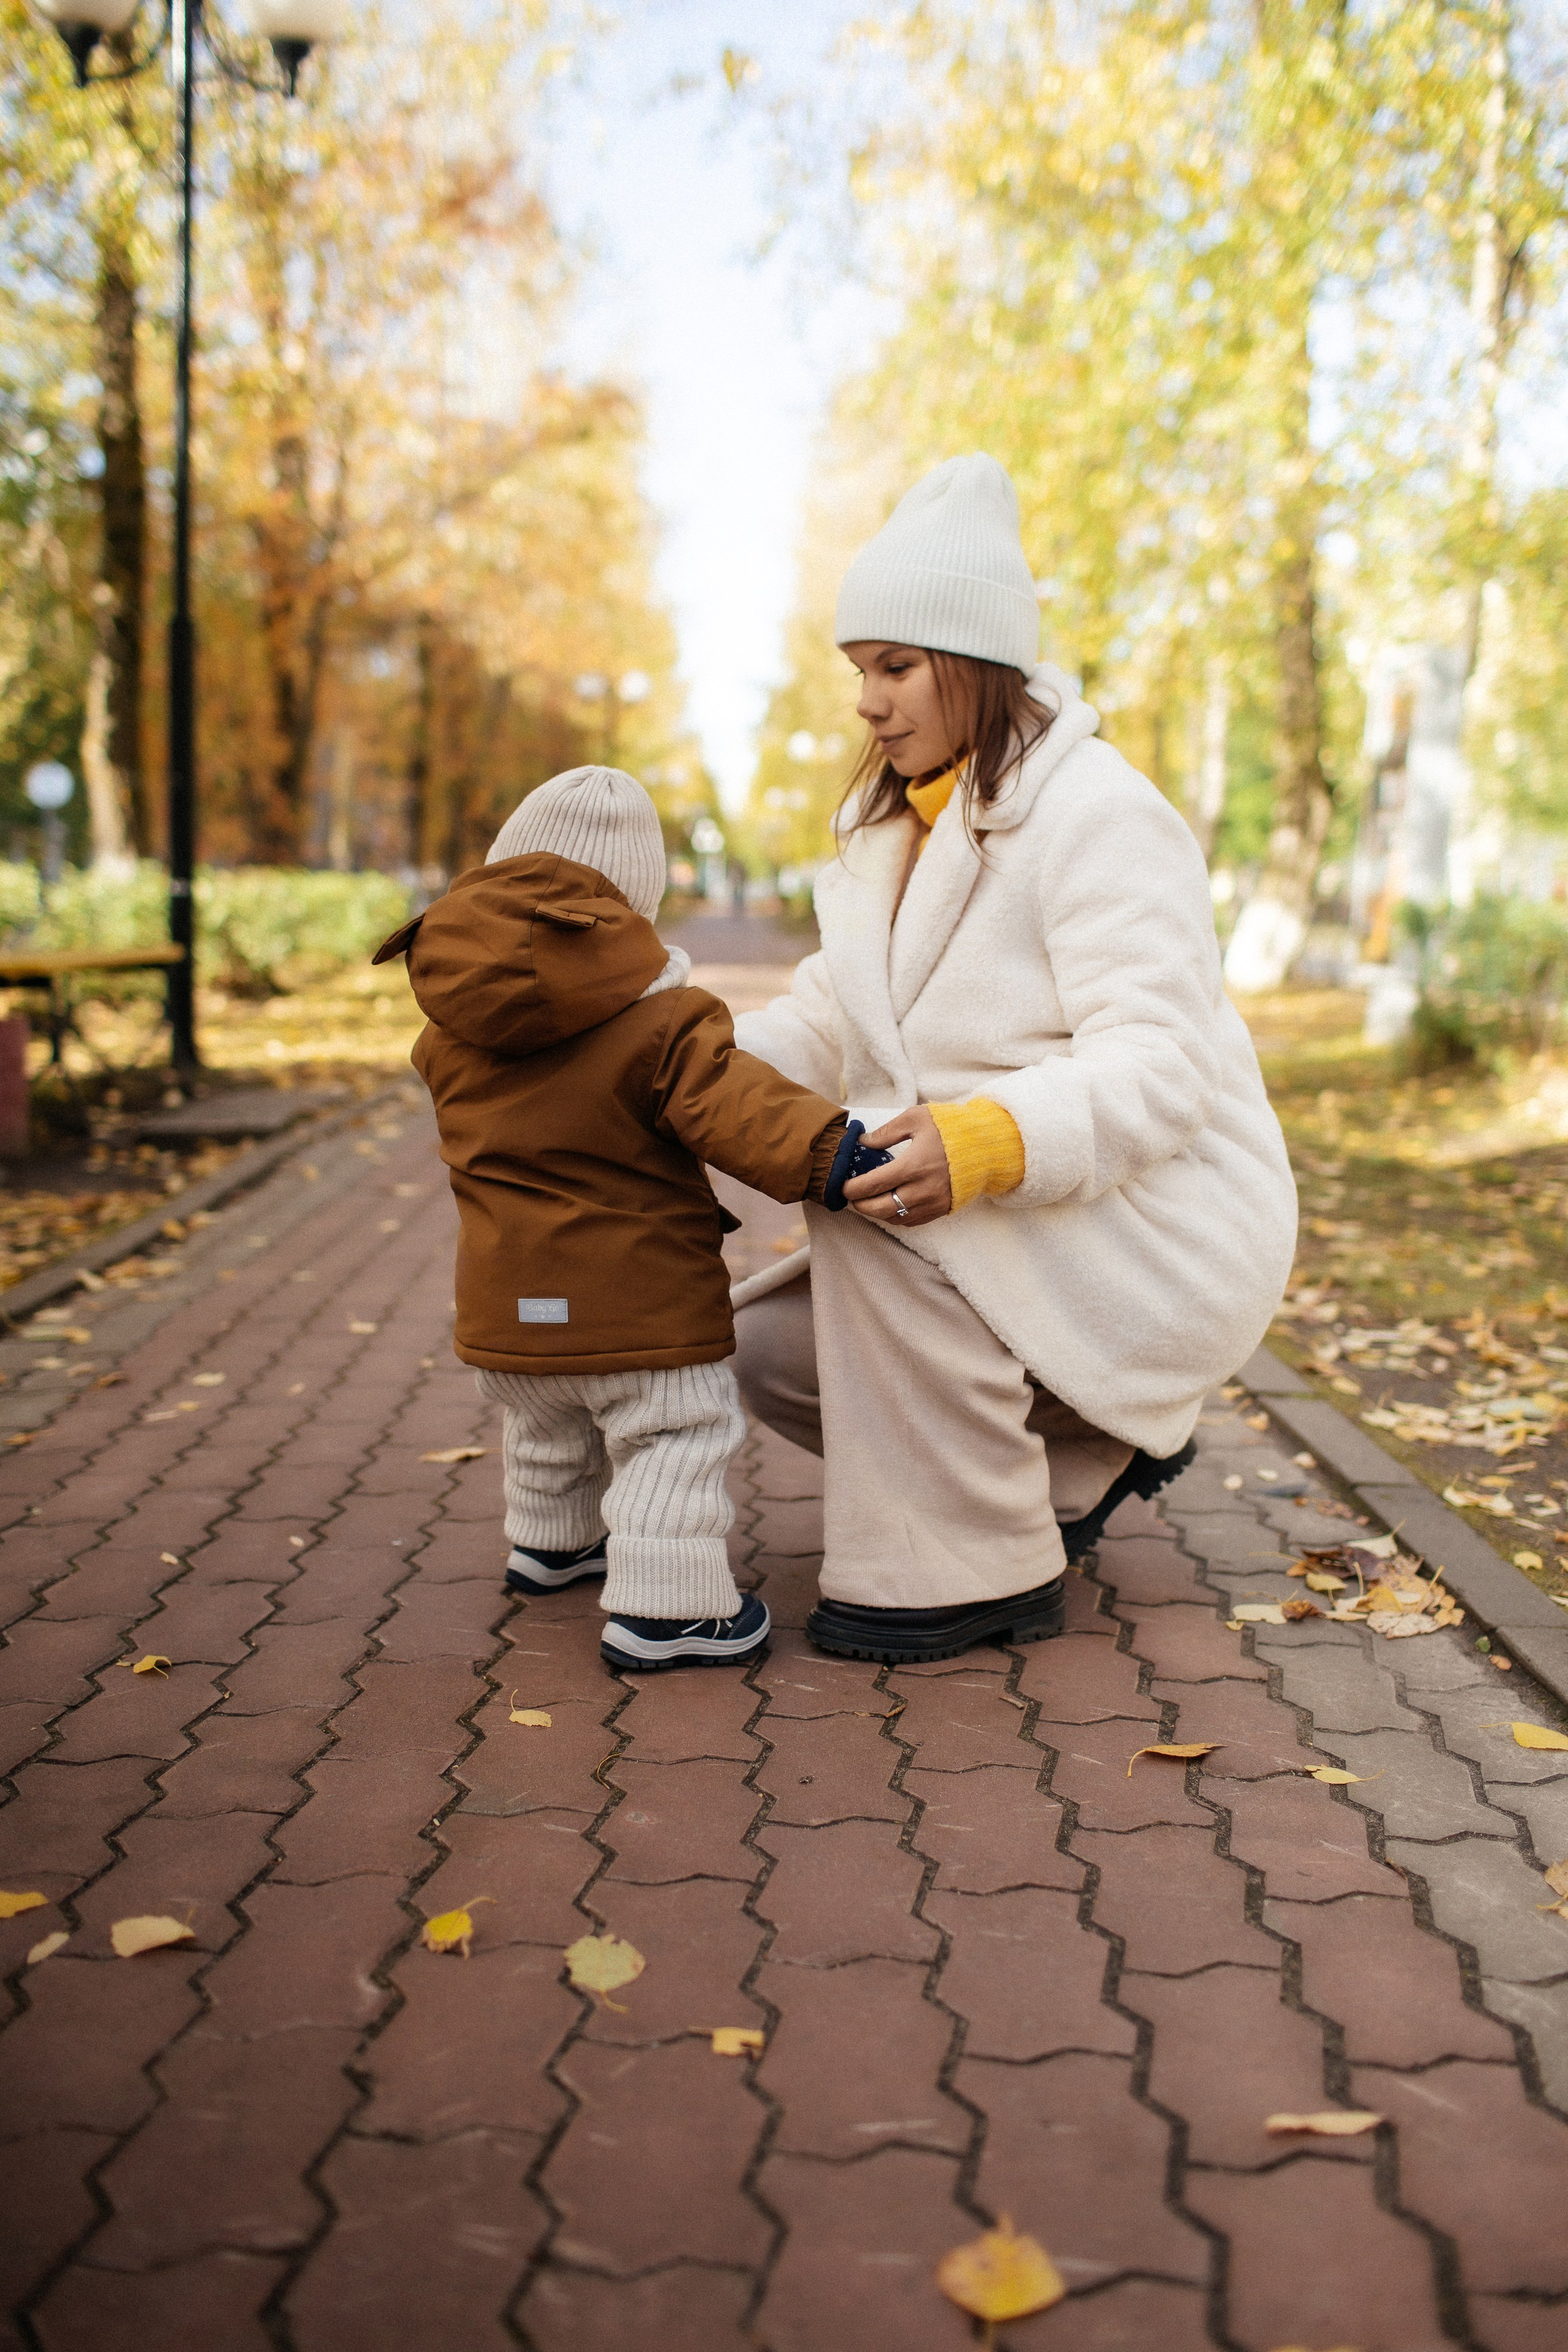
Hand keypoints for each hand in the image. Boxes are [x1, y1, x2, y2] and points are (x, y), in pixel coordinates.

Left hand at [843, 1105, 952, 1227]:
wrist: (987, 1146)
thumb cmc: (952, 1129)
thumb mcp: (917, 1119)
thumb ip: (887, 1132)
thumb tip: (864, 1142)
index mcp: (913, 1165)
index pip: (873, 1185)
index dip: (853, 1189)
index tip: (842, 1187)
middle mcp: (922, 1189)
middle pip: (880, 1208)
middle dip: (860, 1205)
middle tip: (851, 1197)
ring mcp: (932, 1203)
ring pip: (894, 1218)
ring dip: (876, 1213)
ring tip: (867, 1201)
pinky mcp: (941, 1210)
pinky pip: (911, 1221)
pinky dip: (895, 1216)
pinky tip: (889, 1206)